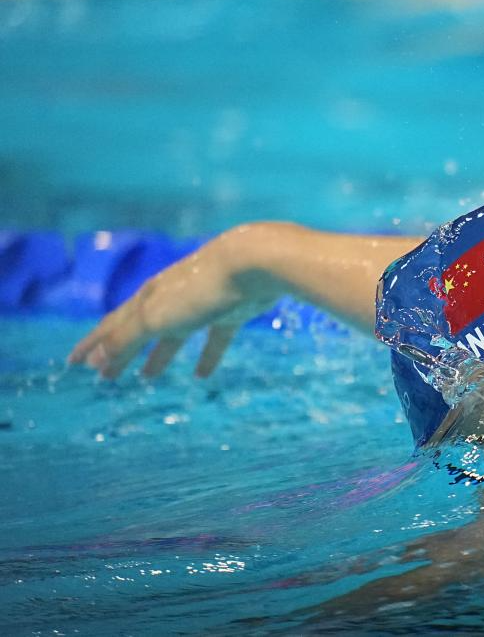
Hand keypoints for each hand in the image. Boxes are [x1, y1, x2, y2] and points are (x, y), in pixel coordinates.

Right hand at [68, 227, 277, 378]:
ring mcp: (203, 304)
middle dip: (121, 351)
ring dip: (160, 355)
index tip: (74, 362)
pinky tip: (202, 375)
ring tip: (148, 376)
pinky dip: (207, 356)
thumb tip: (98, 360)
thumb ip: (126, 339)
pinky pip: (215, 339)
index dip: (92, 345)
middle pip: (141, 329)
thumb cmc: (199, 290)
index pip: (112, 325)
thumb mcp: (155, 318)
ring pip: (175, 335)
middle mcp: (172, 298)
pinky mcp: (233, 311)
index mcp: (148, 297)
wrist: (252, 264)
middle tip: (105, 375)